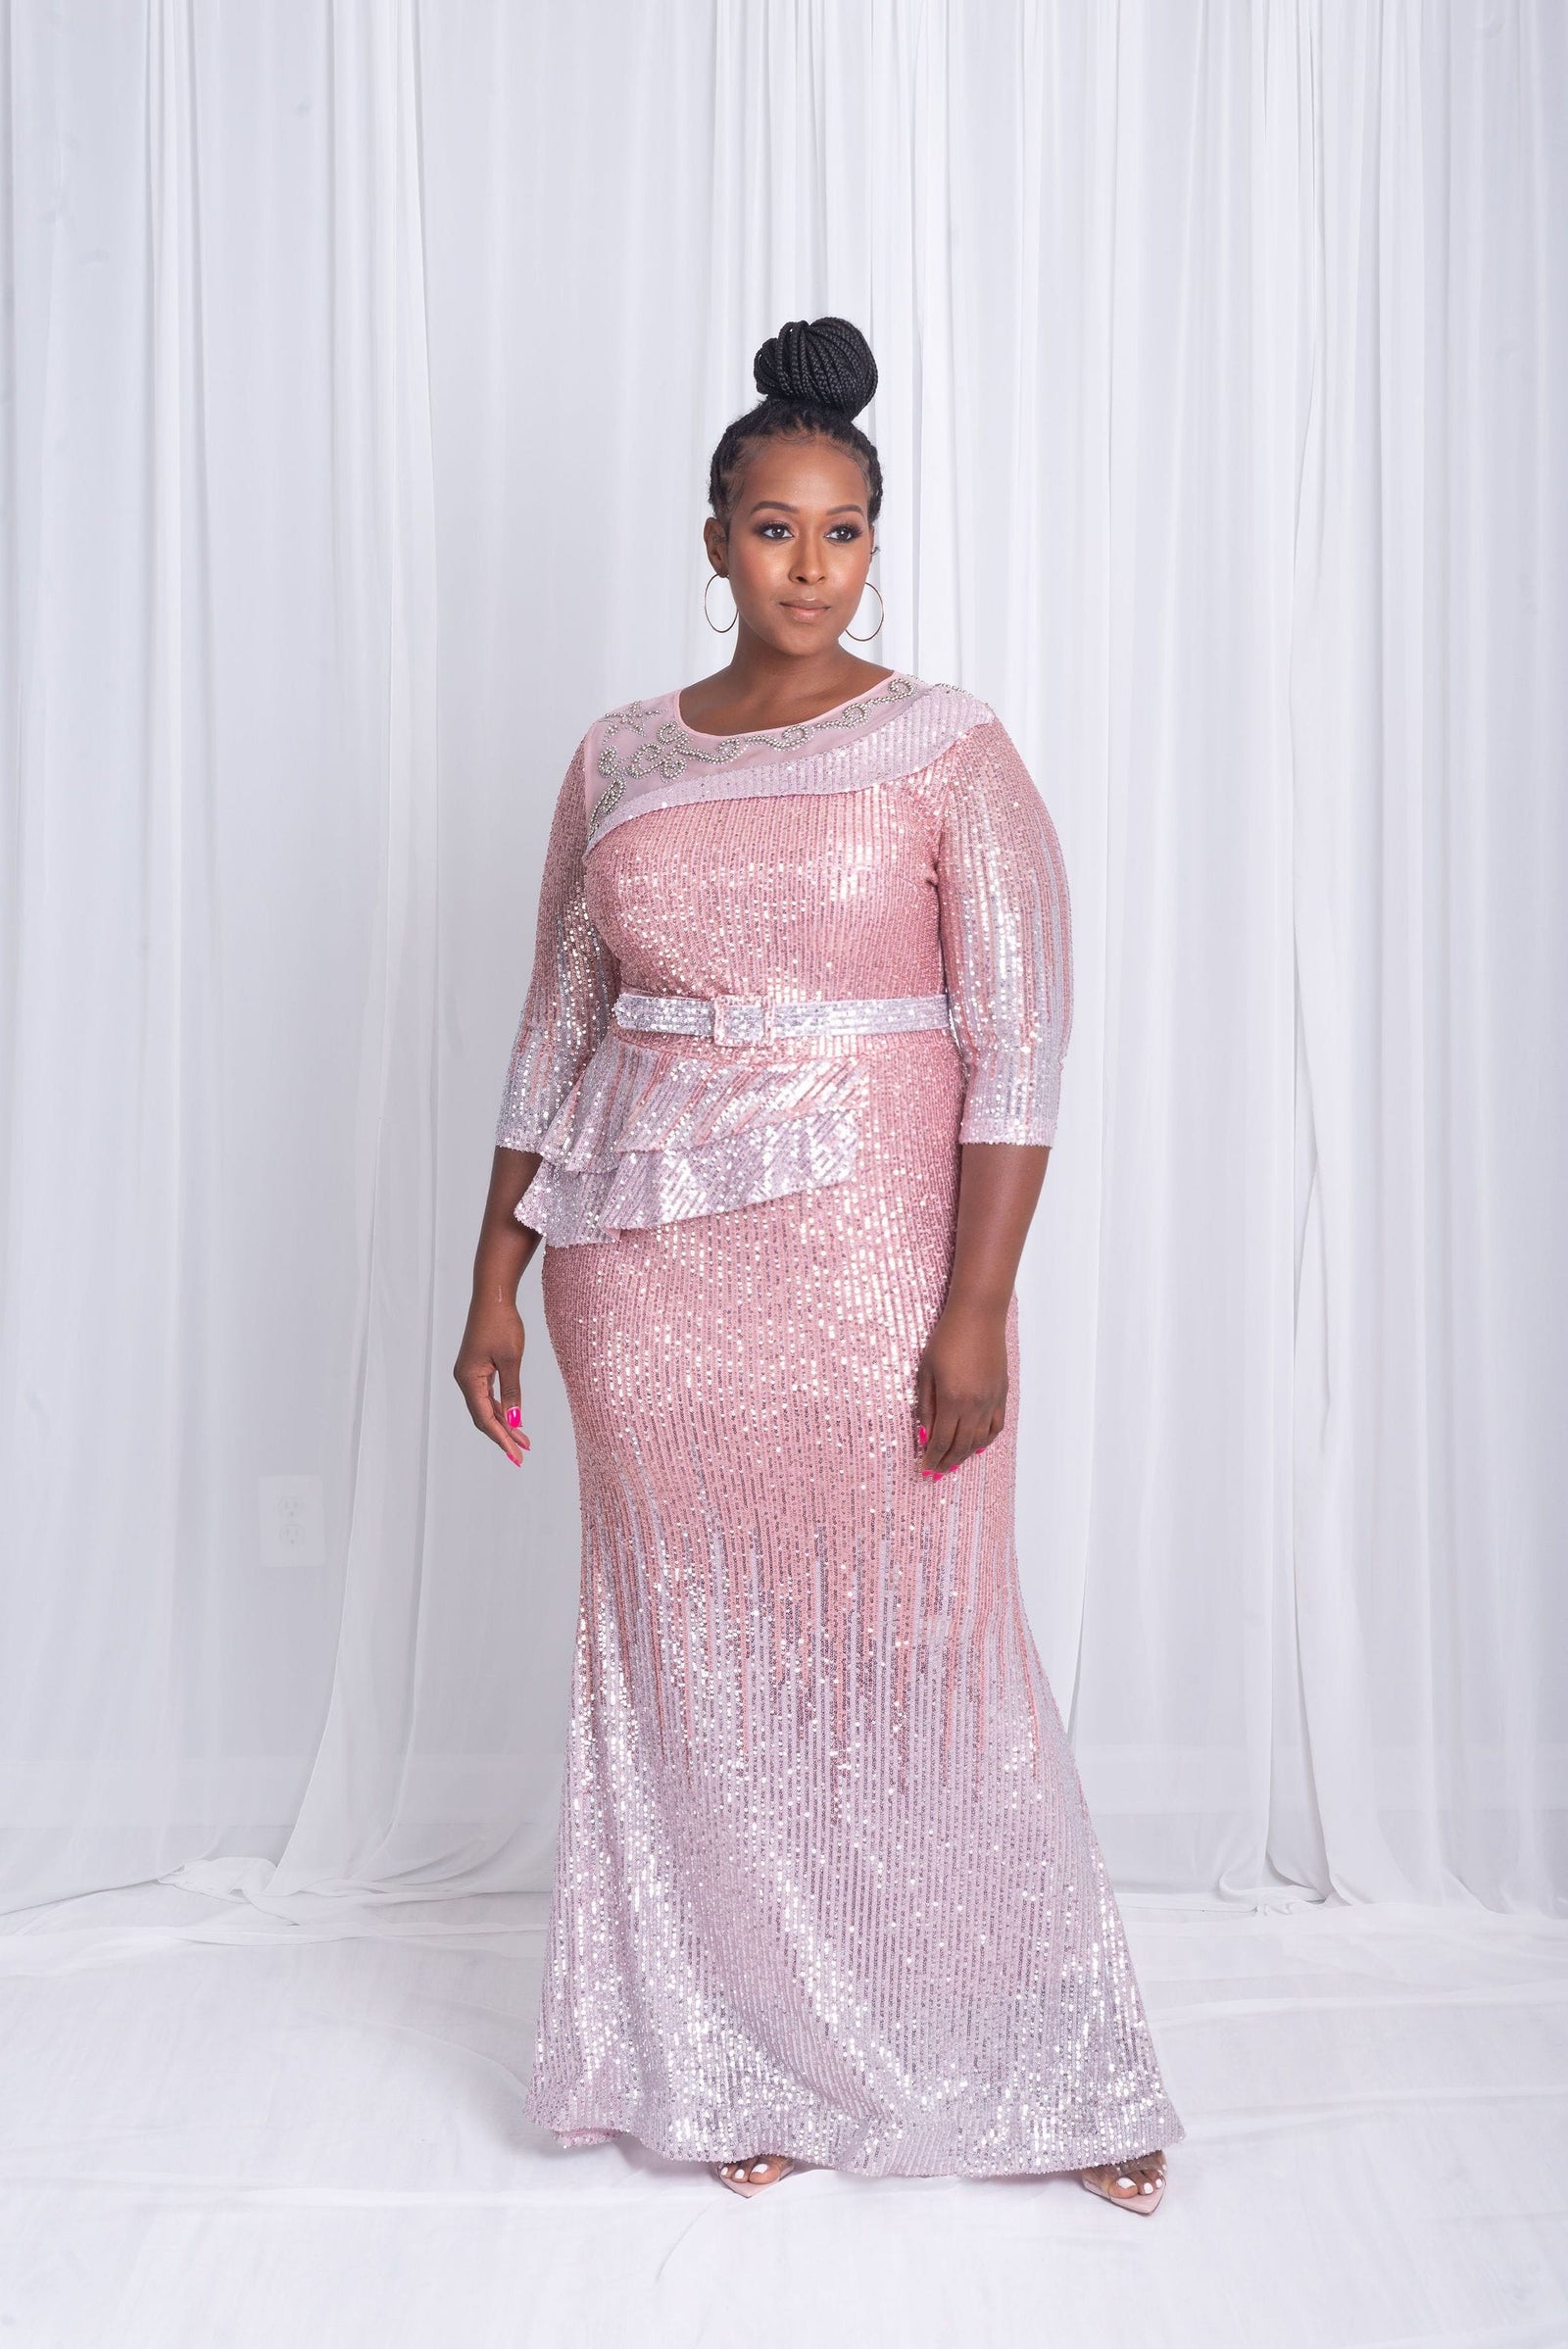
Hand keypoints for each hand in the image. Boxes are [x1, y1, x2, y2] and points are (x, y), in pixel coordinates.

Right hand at [454, 1298, 529, 1465]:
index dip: (501, 1439)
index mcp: (468, 1379)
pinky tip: (514, 1418)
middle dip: (503, 1436)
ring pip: (486, 1407)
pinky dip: (501, 1408)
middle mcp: (465, 1379)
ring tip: (524, 1440)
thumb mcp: (511, 1360)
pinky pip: (487, 1395)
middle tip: (522, 1454)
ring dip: (504, 1423)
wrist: (493, 1296)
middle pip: (483, 1417)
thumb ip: (513, 1392)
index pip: (485, 1418)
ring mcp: (470, 1374)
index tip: (517, 1456)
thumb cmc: (502, 1324)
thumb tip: (516, 1421)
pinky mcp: (477, 1368)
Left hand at [914, 1299, 1007, 1475]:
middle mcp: (975, 1405)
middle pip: (961, 1445)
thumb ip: (925, 1406)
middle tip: (936, 1473)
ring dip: (965, 1455)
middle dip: (947, 1462)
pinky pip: (996, 1426)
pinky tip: (977, 1445)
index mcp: (952, 1400)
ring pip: (980, 1440)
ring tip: (953, 1462)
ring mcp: (991, 1401)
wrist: (978, 1317)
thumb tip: (924, 1434)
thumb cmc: (946, 1339)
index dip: (932, 1457)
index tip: (925, 1468)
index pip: (941, 1440)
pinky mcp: (1002, 1394)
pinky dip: (986, 1440)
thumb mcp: (926, 1371)